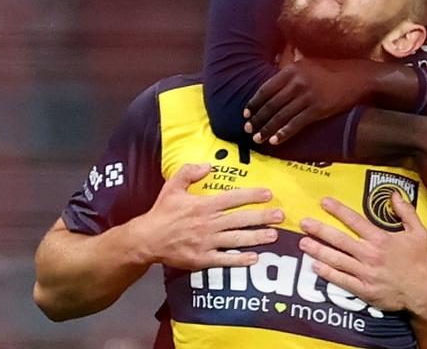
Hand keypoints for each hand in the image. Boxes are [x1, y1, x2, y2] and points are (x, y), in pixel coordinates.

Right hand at [130, 163, 282, 270]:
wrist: (147, 239)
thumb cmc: (162, 212)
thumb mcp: (172, 186)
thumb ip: (189, 172)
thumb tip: (208, 166)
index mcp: (203, 205)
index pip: (233, 198)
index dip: (252, 196)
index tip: (268, 194)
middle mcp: (208, 224)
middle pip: (240, 219)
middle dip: (262, 217)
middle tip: (279, 215)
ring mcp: (206, 243)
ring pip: (236, 239)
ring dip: (257, 237)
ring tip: (274, 235)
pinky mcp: (202, 259)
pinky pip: (225, 260)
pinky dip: (240, 260)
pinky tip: (254, 258)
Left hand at [245, 59, 373, 144]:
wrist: (357, 76)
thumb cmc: (331, 70)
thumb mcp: (307, 64)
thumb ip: (290, 71)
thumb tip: (272, 82)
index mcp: (292, 69)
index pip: (266, 88)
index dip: (254, 103)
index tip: (246, 113)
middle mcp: (297, 82)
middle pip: (271, 104)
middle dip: (257, 119)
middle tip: (248, 130)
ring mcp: (307, 96)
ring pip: (281, 116)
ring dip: (267, 129)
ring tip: (258, 138)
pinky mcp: (317, 109)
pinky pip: (296, 124)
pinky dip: (284, 133)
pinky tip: (275, 140)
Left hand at [298, 195, 426, 313]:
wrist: (422, 291)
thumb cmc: (419, 260)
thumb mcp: (418, 232)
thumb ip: (406, 212)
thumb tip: (394, 194)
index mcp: (380, 238)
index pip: (354, 220)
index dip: (338, 210)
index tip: (324, 202)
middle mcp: (370, 254)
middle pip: (339, 239)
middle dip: (319, 230)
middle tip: (304, 223)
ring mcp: (365, 273)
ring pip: (336, 259)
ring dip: (318, 250)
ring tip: (302, 243)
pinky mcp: (363, 289)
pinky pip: (341, 280)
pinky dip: (326, 273)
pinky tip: (314, 266)